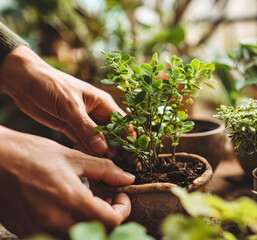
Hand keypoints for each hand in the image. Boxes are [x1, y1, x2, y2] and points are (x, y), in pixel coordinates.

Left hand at [0, 46, 123, 155]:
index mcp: (103, 103)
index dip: (129, 140)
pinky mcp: (71, 128)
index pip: (123, 124)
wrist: (24, 81)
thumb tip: (103, 150)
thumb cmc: (51, 85)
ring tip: (102, 167)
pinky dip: (86, 151)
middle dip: (116, 150)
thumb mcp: (70, 106)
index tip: (132, 157)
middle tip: (116, 167)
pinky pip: (83, 143)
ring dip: (100, 153)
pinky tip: (86, 160)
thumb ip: (86, 128)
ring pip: (98, 141)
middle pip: (113, 135)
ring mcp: (84, 122)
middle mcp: (97, 113)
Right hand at [0, 126, 134, 236]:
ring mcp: (37, 229)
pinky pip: (55, 235)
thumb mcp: (72, 157)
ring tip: (87, 202)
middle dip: (108, 217)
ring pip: (76, 235)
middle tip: (105, 199)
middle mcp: (54, 220)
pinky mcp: (25, 230)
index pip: (110, 220)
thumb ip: (104, 169)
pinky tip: (67, 207)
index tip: (120, 197)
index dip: (122, 209)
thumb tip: (127, 178)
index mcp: (69, 198)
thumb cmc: (31, 153)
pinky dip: (69, 225)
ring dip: (89, 223)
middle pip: (96, 233)